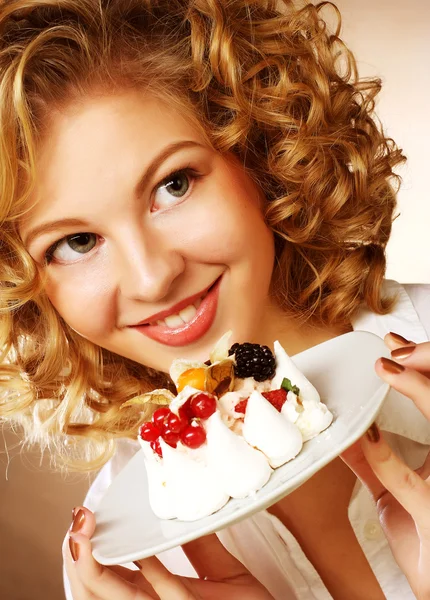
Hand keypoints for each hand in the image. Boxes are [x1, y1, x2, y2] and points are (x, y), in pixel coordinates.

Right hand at [64, 506, 273, 599]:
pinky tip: (144, 552)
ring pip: (115, 597)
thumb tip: (187, 511)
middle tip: (77, 521)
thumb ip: (200, 546)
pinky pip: (165, 596)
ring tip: (87, 532)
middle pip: (96, 589)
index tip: (83, 519)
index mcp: (153, 595)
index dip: (88, 550)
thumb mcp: (222, 573)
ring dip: (96, 565)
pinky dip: (151, 571)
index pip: (108, 574)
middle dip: (78, 557)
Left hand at [342, 333, 429, 599]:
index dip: (426, 367)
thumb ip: (376, 463)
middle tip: (397, 346)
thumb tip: (350, 432)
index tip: (395, 346)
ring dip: (421, 390)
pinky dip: (385, 455)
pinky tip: (366, 435)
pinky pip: (409, 481)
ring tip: (389, 369)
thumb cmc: (424, 546)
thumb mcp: (398, 497)